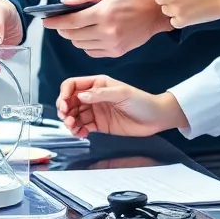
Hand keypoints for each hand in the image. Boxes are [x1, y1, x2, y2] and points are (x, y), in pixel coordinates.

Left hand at [42, 0, 171, 57]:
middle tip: (60, 24)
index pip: (71, 21)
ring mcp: (112, 44)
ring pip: (81, 45)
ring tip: (75, 29)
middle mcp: (107, 31)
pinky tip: (89, 36)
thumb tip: (65, 2)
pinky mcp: (116, 52)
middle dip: (63, 30)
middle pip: (73, 35)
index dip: (56, 22)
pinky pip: (92, 52)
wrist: (154, 14)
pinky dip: (86, 45)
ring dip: (74, 37)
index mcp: (103, 13)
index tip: (46, 21)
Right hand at [56, 75, 186, 137]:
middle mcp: (94, 96)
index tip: (64, 104)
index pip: (73, 85)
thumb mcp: (122, 93)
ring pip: (74, 115)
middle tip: (67, 118)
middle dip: (65, 110)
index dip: (65, 93)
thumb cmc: (142, 101)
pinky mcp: (99, 124)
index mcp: (98, 84)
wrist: (155, 118)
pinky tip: (81, 134)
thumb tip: (81, 96)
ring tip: (73, 128)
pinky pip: (83, 127)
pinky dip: (78, 131)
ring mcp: (96, 111)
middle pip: (70, 101)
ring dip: (70, 122)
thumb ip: (101, 94)